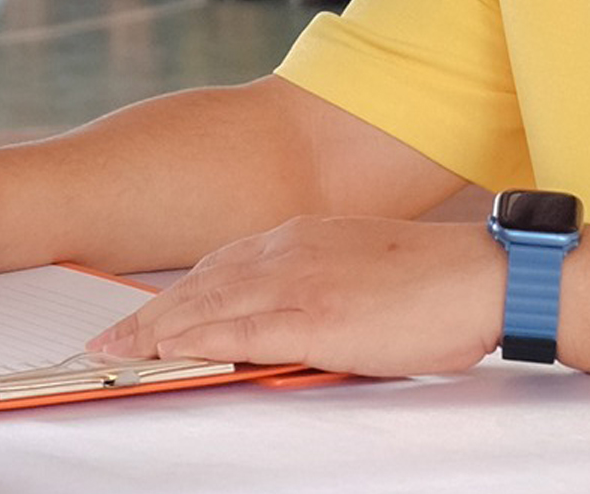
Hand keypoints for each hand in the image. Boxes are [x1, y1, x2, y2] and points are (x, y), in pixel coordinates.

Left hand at [88, 217, 505, 378]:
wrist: (485, 274)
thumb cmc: (441, 280)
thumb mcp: (367, 267)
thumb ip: (322, 283)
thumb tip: (294, 316)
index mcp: (307, 235)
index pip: (223, 264)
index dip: (178, 293)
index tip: (144, 314)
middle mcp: (293, 250)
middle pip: (201, 283)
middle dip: (147, 315)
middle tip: (104, 341)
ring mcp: (300, 282)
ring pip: (205, 304)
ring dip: (153, 332)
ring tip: (113, 354)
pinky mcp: (313, 318)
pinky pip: (235, 331)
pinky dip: (191, 342)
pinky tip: (162, 355)